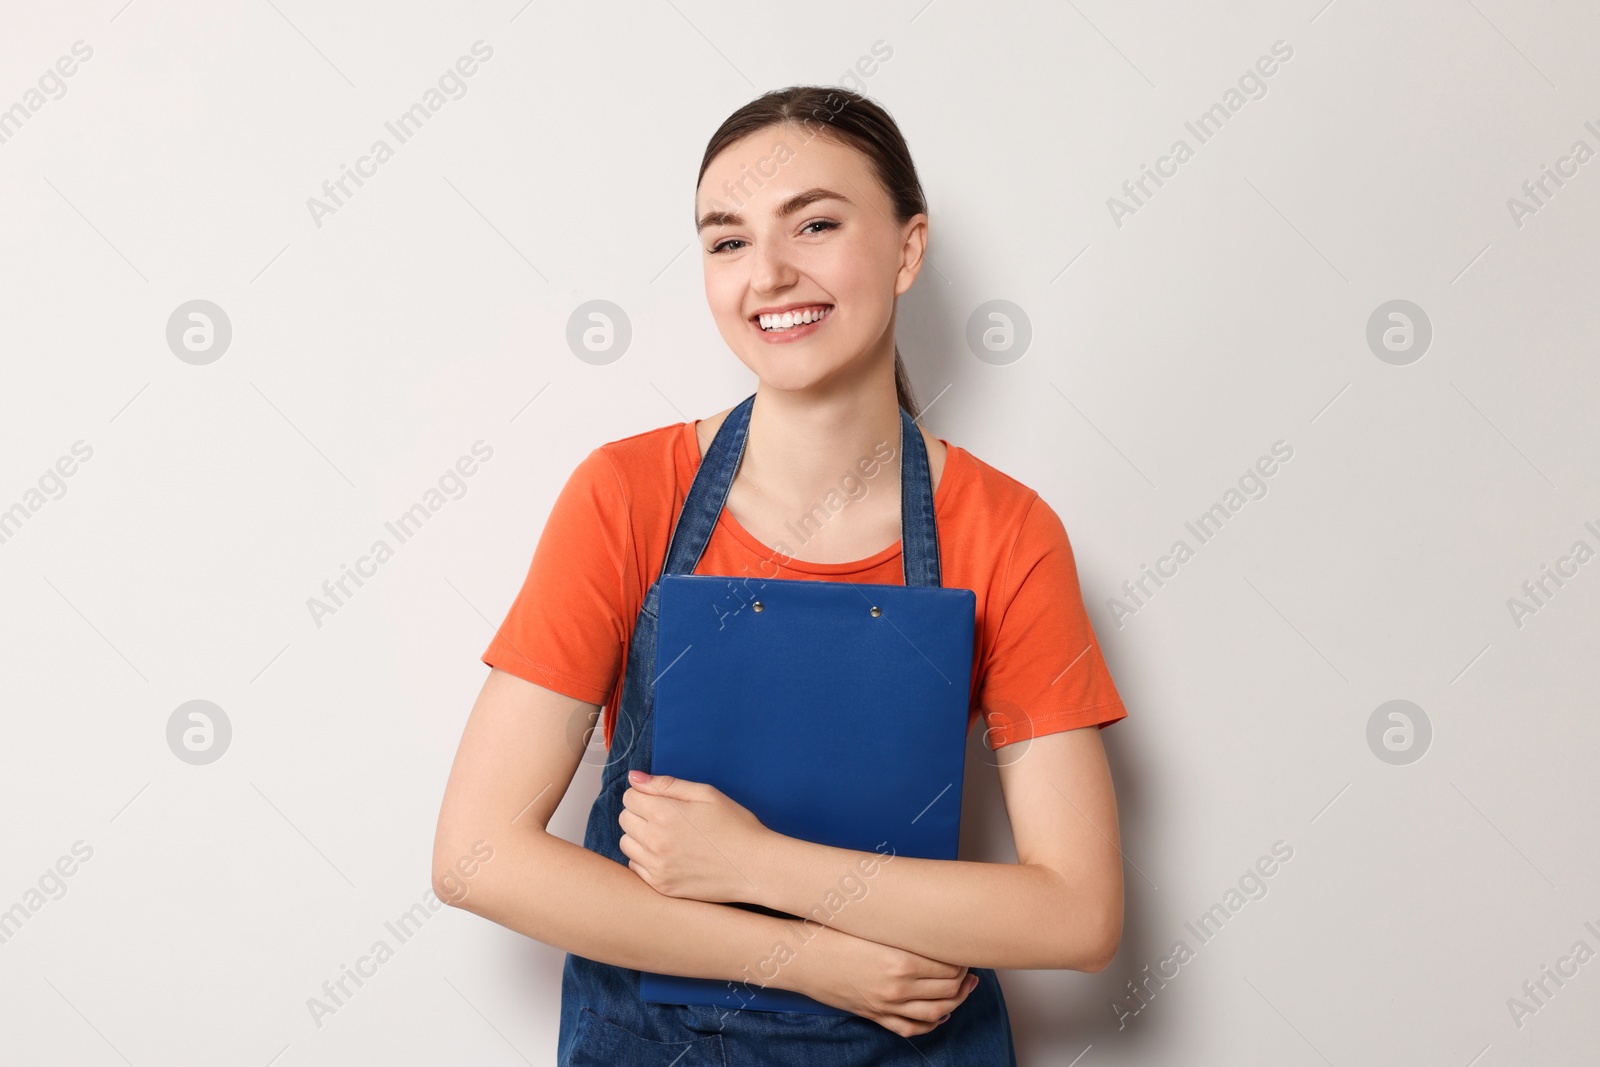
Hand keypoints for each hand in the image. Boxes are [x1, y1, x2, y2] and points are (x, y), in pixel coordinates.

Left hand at [620, 770, 771, 903]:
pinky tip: (667, 856)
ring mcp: (657, 867)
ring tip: (665, 837)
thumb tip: (635, 778)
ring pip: (626, 844)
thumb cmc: (736, 826)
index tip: (661, 800)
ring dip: (639, 837)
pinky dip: (645, 859)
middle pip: (625, 819)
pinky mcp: (662, 886)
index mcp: (665, 814)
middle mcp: (655, 841)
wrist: (755, 867)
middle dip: (640, 814)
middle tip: (665, 818)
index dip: (644, 795)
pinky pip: (635, 867)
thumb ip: (667, 784)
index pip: (629, 797)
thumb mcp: (706, 794)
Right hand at [792, 922, 978, 1037]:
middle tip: (969, 966)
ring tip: (965, 989)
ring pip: (935, 1012)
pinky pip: (911, 1028)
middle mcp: (897, 988)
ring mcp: (886, 1005)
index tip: (963, 950)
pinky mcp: (875, 1015)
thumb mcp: (873, 925)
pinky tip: (940, 1014)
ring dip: (956, 1002)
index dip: (961, 959)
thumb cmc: (833, 933)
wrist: (802, 957)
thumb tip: (931, 926)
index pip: (948, 967)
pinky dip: (931, 1024)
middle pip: (948, 990)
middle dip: (964, 979)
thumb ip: (904, 929)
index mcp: (900, 961)